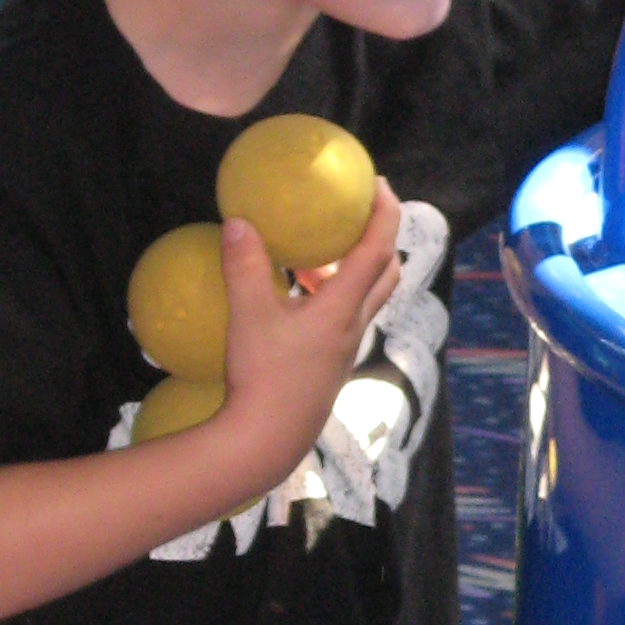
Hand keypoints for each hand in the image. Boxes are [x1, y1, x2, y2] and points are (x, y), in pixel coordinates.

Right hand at [212, 181, 402, 505]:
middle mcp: (353, 326)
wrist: (268, 440)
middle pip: (384, 273)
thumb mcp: (248, 316)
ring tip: (311, 255)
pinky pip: (341, 318)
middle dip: (378, 239)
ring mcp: (344, 349)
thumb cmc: (263, 377)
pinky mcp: (330, 365)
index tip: (378, 184)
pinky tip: (292, 298)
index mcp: (343, 308)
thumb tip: (240, 222)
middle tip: (353, 215)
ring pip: (362, 297)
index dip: (384, 213)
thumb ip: (244, 265)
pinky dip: (329, 296)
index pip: (378, 250)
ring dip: (348, 269)